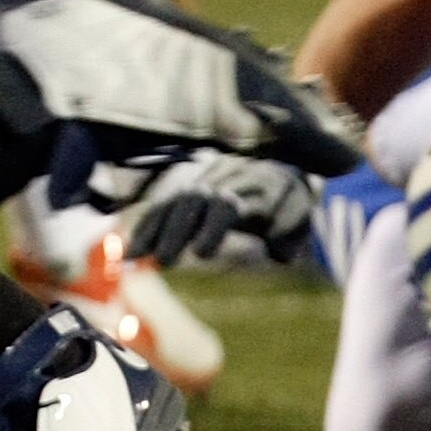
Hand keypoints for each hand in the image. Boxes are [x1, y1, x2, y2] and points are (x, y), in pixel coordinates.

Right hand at [120, 153, 316, 267]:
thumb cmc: (288, 207)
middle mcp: (220, 179)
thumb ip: (284, 242)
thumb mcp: (296, 224)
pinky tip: (133, 246)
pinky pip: (160, 204)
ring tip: (135, 256)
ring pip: (169, 202)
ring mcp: (198, 180)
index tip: (202, 254)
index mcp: (250, 188)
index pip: (225, 205)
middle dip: (174, 232)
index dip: (212, 228)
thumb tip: (274, 253)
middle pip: (190, 202)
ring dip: (152, 229)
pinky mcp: (184, 185)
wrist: (275, 169)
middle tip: (164, 261)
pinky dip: (146, 225)